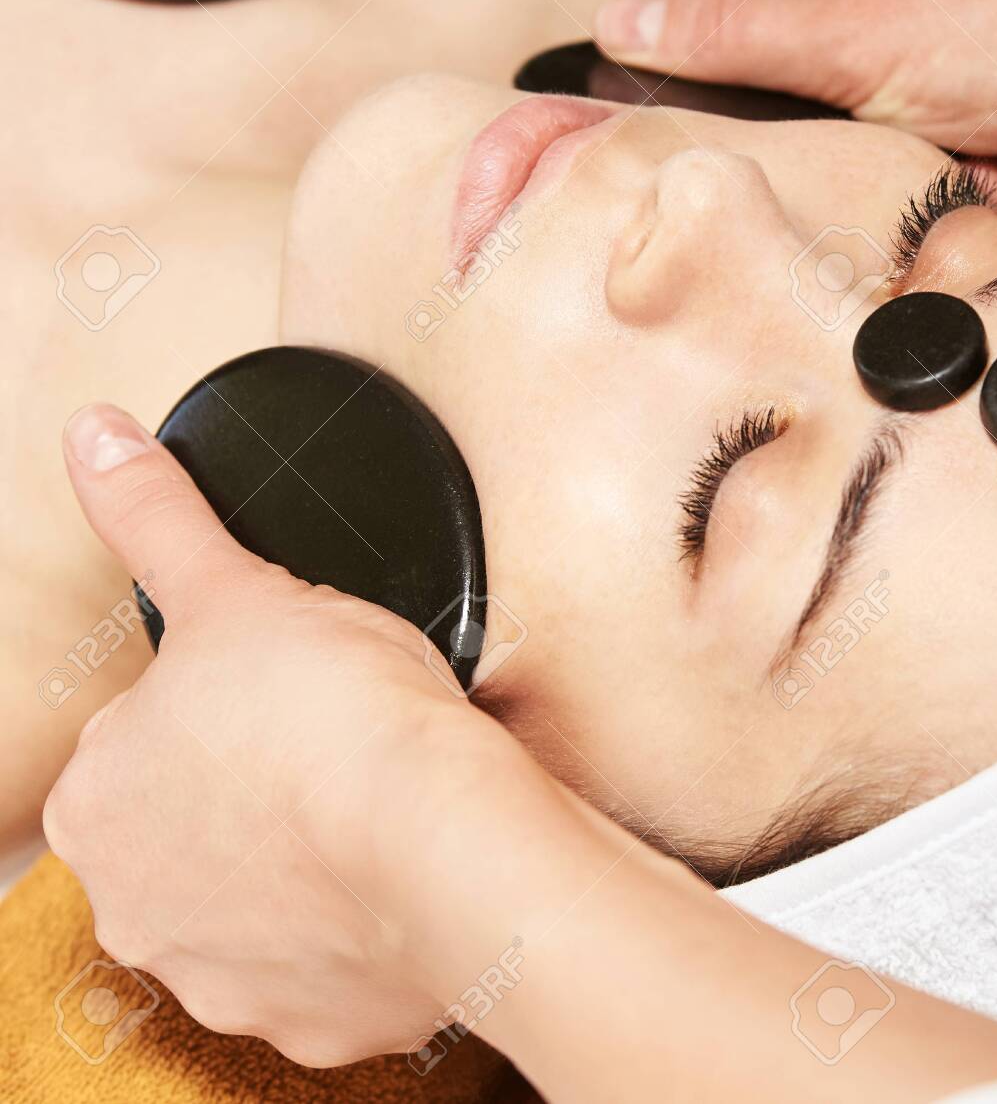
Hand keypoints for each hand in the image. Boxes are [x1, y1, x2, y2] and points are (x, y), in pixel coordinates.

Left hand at [44, 406, 996, 1096]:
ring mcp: (260, 965)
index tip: (309, 692)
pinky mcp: (352, 1003)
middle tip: (376, 738)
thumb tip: (105, 416)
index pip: (151, 740)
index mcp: (143, 795)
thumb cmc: (372, 716)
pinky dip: (394, 891)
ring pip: (285, 883)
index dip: (235, 703)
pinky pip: (354, 939)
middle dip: (286, 769)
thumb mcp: (274, 592)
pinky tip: (453, 854)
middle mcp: (178, 895)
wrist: (468, 839)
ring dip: (344, 834)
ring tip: (421, 789)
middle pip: (216, 820)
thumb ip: (180, 504)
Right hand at [595, 0, 996, 233]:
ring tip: (972, 152)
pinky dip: (976, 206)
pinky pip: (950, 210)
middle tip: (884, 144)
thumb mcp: (851, 34)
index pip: (757, 39)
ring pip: (889, 180)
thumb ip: (732, 36)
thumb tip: (628, 17)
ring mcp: (969, 95)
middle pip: (827, 129)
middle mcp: (918, 31)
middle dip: (857, 157)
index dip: (743, 96)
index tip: (733, 139)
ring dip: (925, 185)